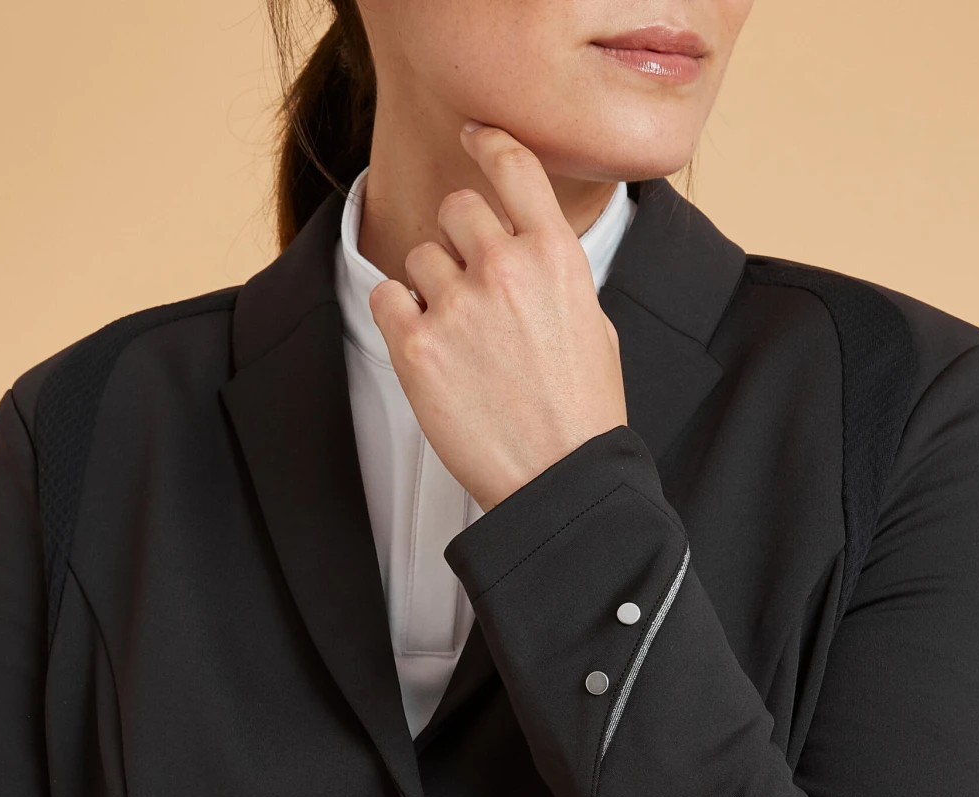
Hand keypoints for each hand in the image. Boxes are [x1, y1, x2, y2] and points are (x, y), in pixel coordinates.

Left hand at [368, 124, 627, 509]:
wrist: (557, 480)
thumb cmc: (581, 414)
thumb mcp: (593, 325)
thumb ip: (554, 273)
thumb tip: (526, 247)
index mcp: (556, 256)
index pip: (513, 166)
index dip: (488, 142)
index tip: (473, 134)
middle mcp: (505, 268)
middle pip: (456, 208)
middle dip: (459, 239)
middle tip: (471, 287)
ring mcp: (457, 306)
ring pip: (419, 257)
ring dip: (430, 287)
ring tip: (459, 338)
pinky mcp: (416, 346)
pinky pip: (386, 296)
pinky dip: (399, 316)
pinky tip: (427, 349)